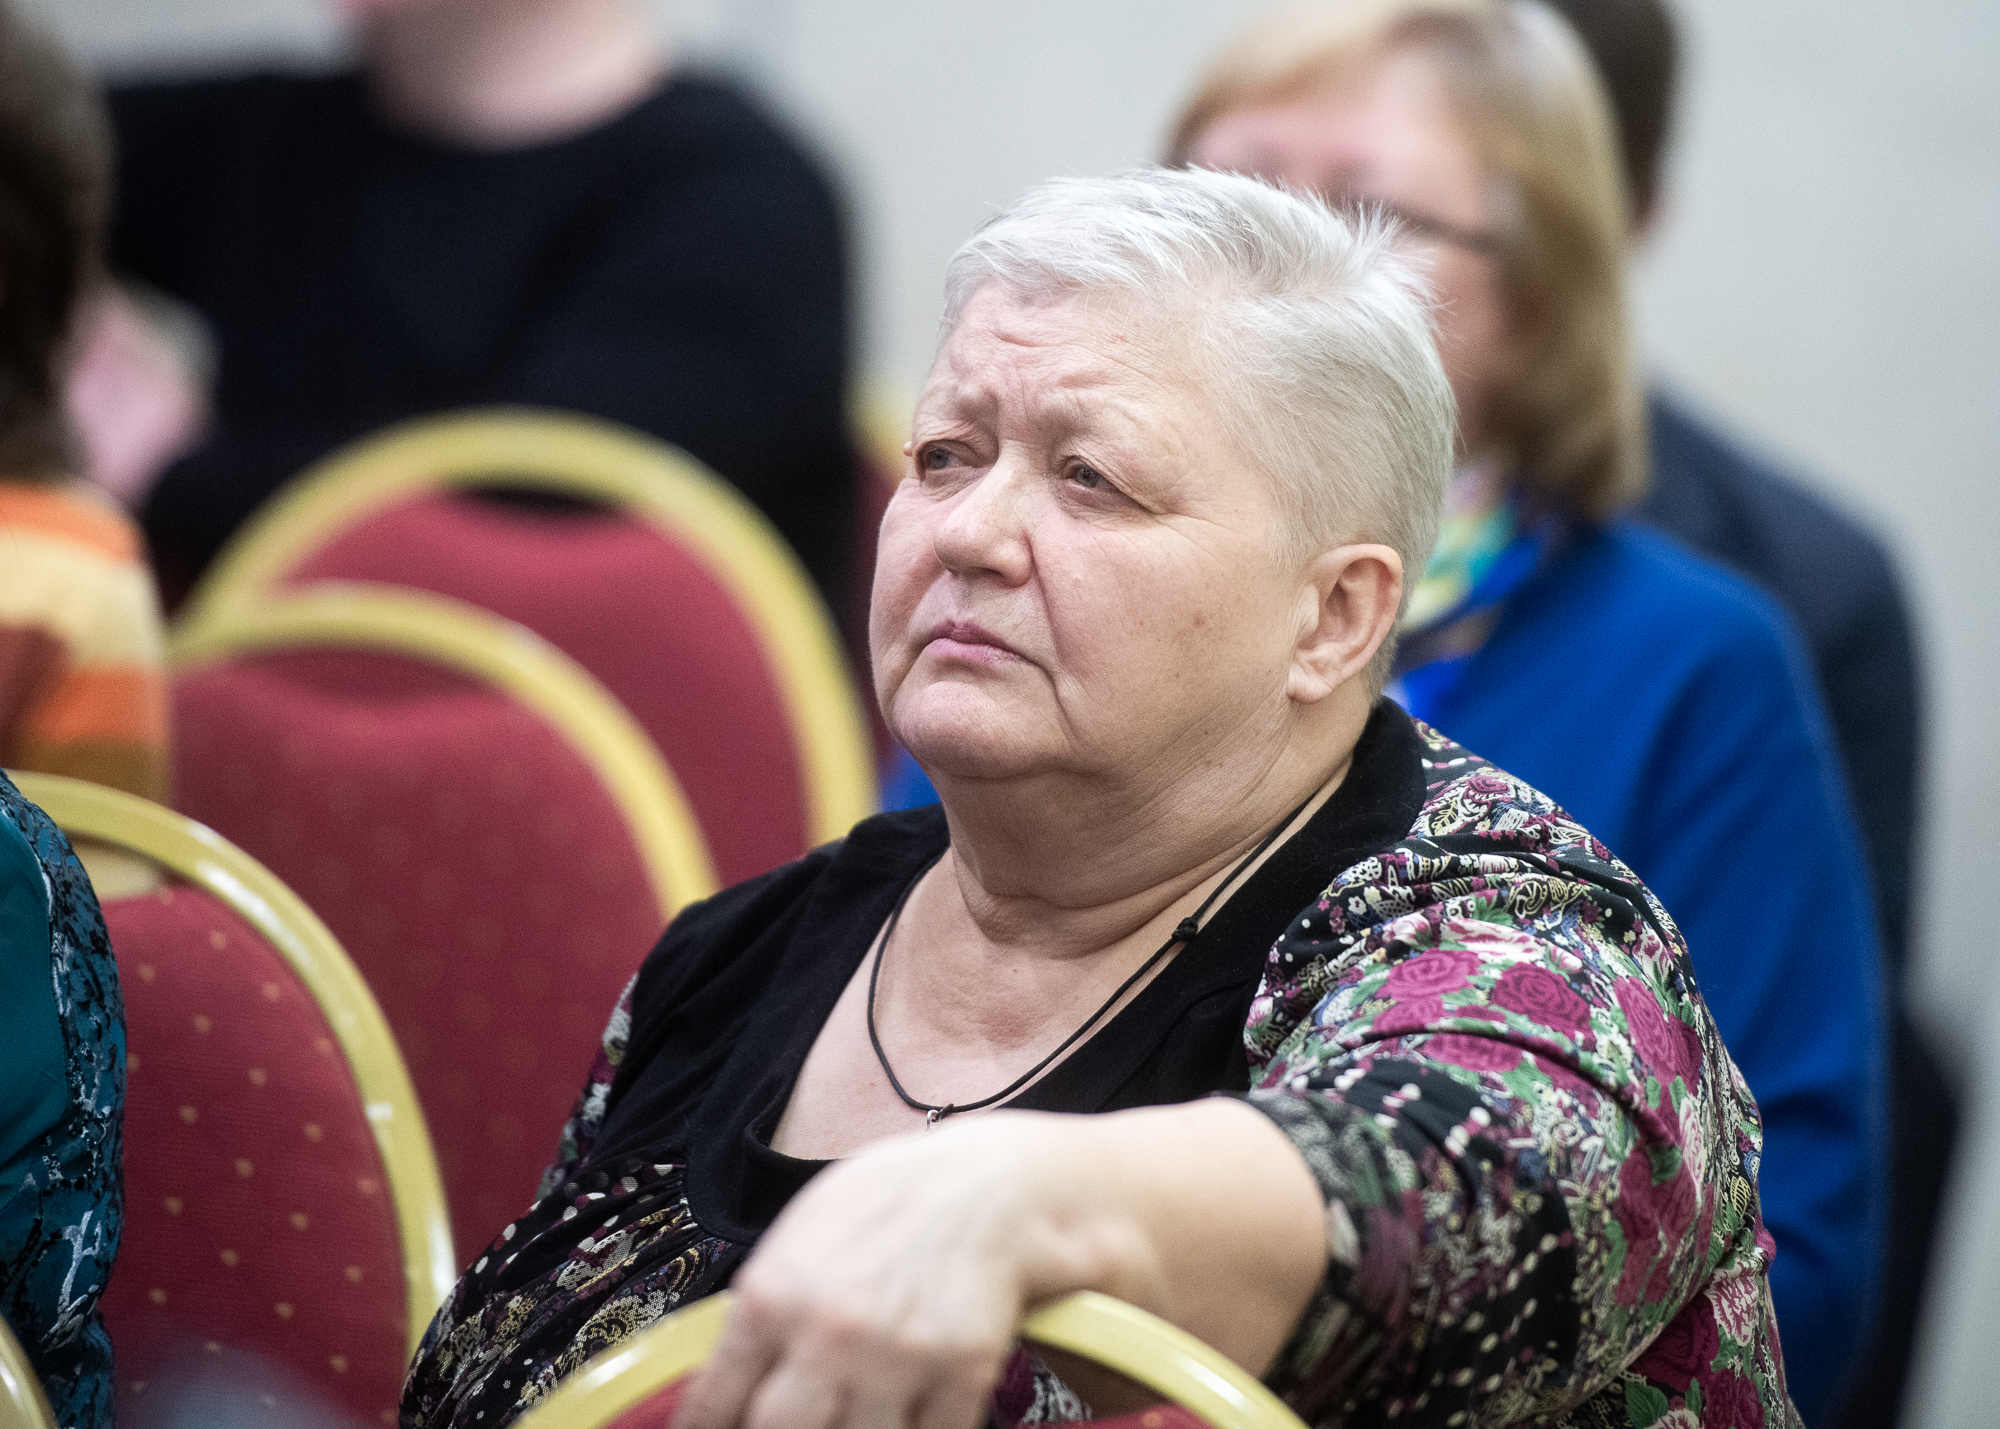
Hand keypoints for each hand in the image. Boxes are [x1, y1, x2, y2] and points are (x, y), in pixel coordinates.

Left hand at [673, 1112, 1106, 1428]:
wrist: (988, 1186)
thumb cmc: (888, 1205)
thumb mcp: (799, 1238)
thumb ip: (762, 1312)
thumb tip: (730, 1385)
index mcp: (773, 1296)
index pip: (715, 1401)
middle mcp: (829, 1333)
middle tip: (791, 1420)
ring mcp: (897, 1360)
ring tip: (853, 1410)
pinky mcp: (961, 1376)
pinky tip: (904, 1411)